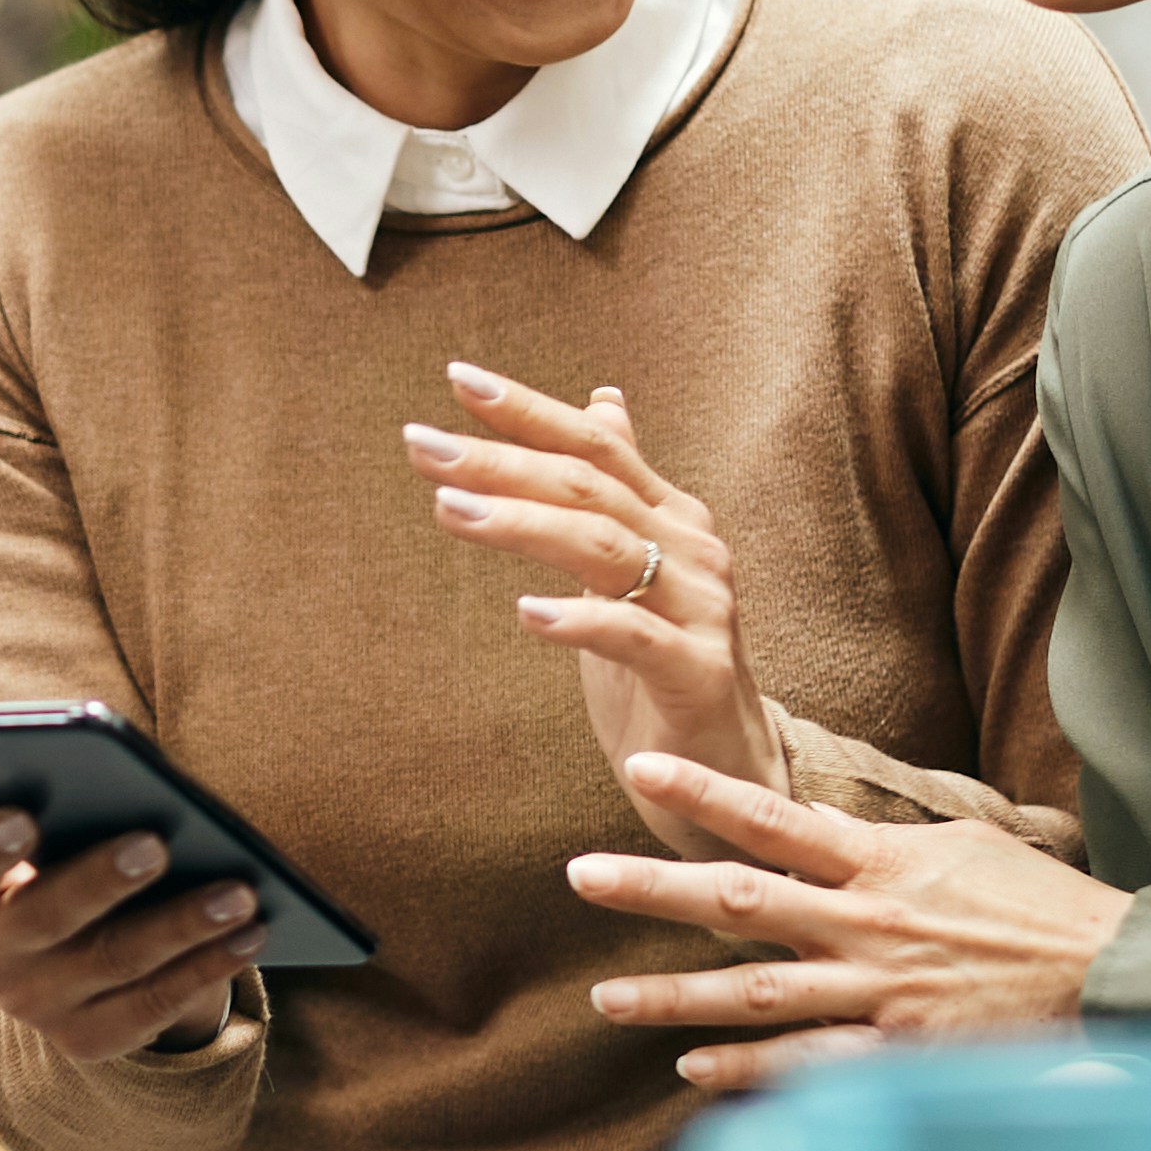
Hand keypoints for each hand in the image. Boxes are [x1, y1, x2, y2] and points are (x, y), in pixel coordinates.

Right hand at [0, 803, 265, 1065]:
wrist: (70, 955)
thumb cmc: (62, 853)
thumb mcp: (40, 826)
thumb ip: (34, 787)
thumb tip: (9, 750)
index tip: (24, 815)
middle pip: (44, 917)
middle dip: (101, 879)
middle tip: (157, 842)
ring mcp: (36, 1003)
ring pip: (114, 961)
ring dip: (181, 924)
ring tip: (239, 891)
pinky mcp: (88, 1037)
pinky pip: (153, 1005)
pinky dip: (207, 967)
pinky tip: (250, 934)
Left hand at [411, 361, 784, 855]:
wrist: (726, 772)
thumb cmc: (662, 671)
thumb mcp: (630, 573)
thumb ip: (616, 491)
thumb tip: (603, 401)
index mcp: (671, 518)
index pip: (595, 447)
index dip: (530, 412)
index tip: (458, 378)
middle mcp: (693, 550)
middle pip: (589, 486)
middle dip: (501, 460)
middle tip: (423, 444)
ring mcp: (703, 609)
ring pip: (605, 547)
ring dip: (521, 524)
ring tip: (449, 510)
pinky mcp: (698, 674)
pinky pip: (633, 635)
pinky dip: (578, 620)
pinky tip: (525, 612)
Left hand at [567, 751, 1132, 1090]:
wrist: (1114, 972)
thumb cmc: (1041, 906)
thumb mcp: (963, 848)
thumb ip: (881, 846)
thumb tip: (816, 827)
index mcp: (883, 864)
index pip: (777, 818)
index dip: (707, 792)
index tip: (642, 767)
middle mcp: (868, 924)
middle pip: (742, 901)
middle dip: (655, 888)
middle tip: (580, 874)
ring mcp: (880, 992)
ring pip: (758, 992)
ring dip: (676, 996)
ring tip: (607, 996)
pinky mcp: (899, 1051)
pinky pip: (808, 1062)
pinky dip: (748, 1069)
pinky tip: (693, 1070)